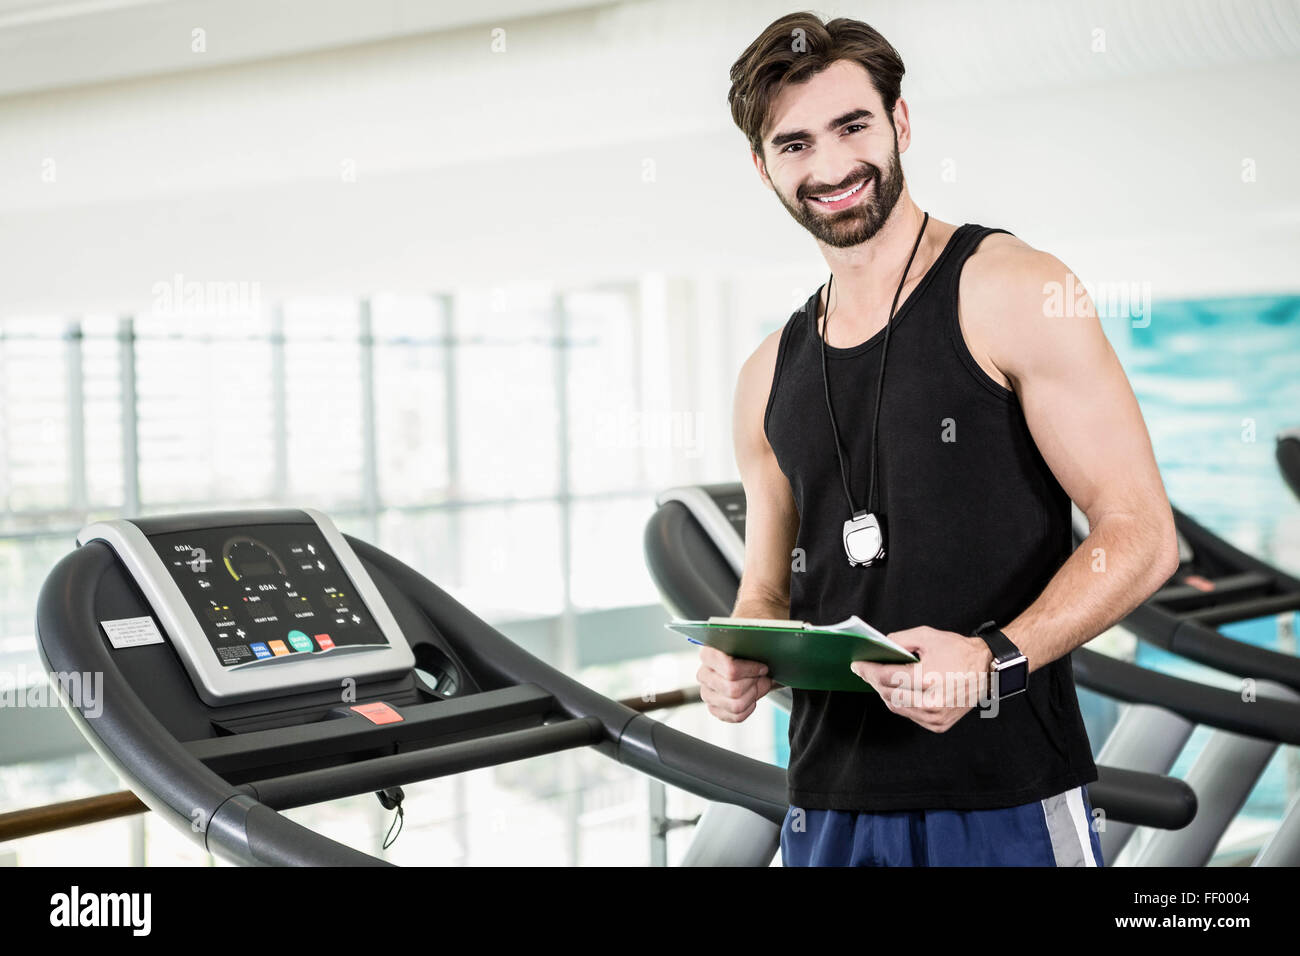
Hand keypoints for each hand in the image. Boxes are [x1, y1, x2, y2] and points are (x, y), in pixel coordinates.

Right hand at [697, 645, 774, 722]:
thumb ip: (754, 652)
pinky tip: (749, 697)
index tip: (763, 668)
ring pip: (736, 706)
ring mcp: (707, 694)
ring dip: (751, 696)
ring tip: (754, 687)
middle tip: (758, 677)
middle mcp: (703, 675)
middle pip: (734, 690)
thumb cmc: (747, 655)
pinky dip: (749, 708)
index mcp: (709, 654)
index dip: (751, 671)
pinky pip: (737, 716)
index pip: (731, 670)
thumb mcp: (751, 647)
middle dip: (752, 685)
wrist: (745, 665)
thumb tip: (763, 668)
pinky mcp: (713, 709)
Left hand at [850, 626, 993, 732]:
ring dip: (885, 693)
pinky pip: (910, 715)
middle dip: (873, 681)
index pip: (886, 677)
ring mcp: (935, 717)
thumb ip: (899, 640)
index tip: (857, 665)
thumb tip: (879, 648)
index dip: (868, 670)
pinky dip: (901, 704)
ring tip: (880, 680)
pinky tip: (900, 691)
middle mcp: (931, 702)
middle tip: (866, 671)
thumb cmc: (958, 651)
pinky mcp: (939, 724)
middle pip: (888, 694)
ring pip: (897, 707)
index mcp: (927, 679)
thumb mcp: (927, 636)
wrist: (987, 669)